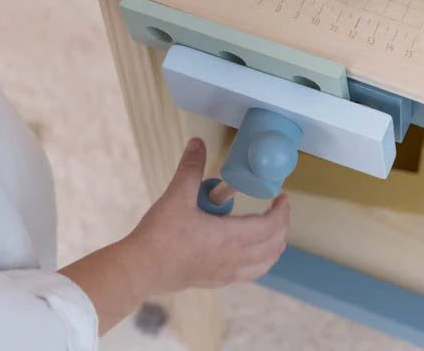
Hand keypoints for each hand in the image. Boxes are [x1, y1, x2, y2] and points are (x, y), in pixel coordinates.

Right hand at [126, 138, 289, 291]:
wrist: (140, 269)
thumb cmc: (160, 235)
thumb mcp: (177, 195)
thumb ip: (191, 167)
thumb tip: (197, 142)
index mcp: (230, 236)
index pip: (270, 225)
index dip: (282, 211)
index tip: (282, 197)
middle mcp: (234, 258)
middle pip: (273, 245)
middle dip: (282, 225)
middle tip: (278, 208)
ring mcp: (226, 273)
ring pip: (264, 263)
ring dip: (274, 246)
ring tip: (273, 231)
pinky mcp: (215, 281)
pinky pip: (249, 274)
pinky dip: (259, 261)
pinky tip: (250, 252)